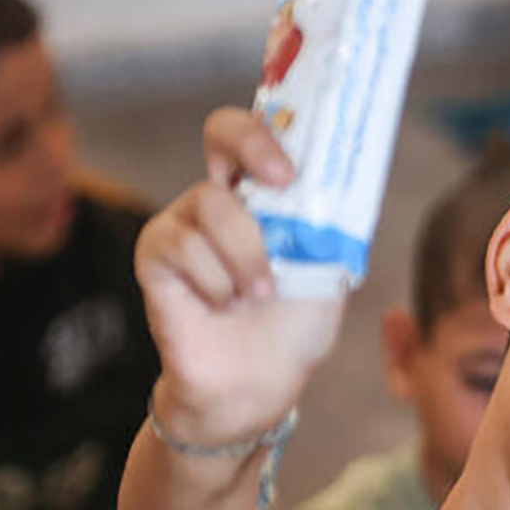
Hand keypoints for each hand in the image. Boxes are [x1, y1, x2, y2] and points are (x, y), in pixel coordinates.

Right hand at [136, 108, 344, 443]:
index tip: (297, 162)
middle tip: (281, 181)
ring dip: (246, 254)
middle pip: (222, 130)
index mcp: (265, 196)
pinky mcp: (156, 256)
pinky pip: (181, 245)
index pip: (261, 132)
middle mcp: (223, 198)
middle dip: (253, 144)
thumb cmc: (293, 325)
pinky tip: (223, 304)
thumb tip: (353, 181)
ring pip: (210, 203)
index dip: (274, 126)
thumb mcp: (329, 268)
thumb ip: (335, 224)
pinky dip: (215, 280)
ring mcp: (185, 223)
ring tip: (259, 293)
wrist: (258, 383)